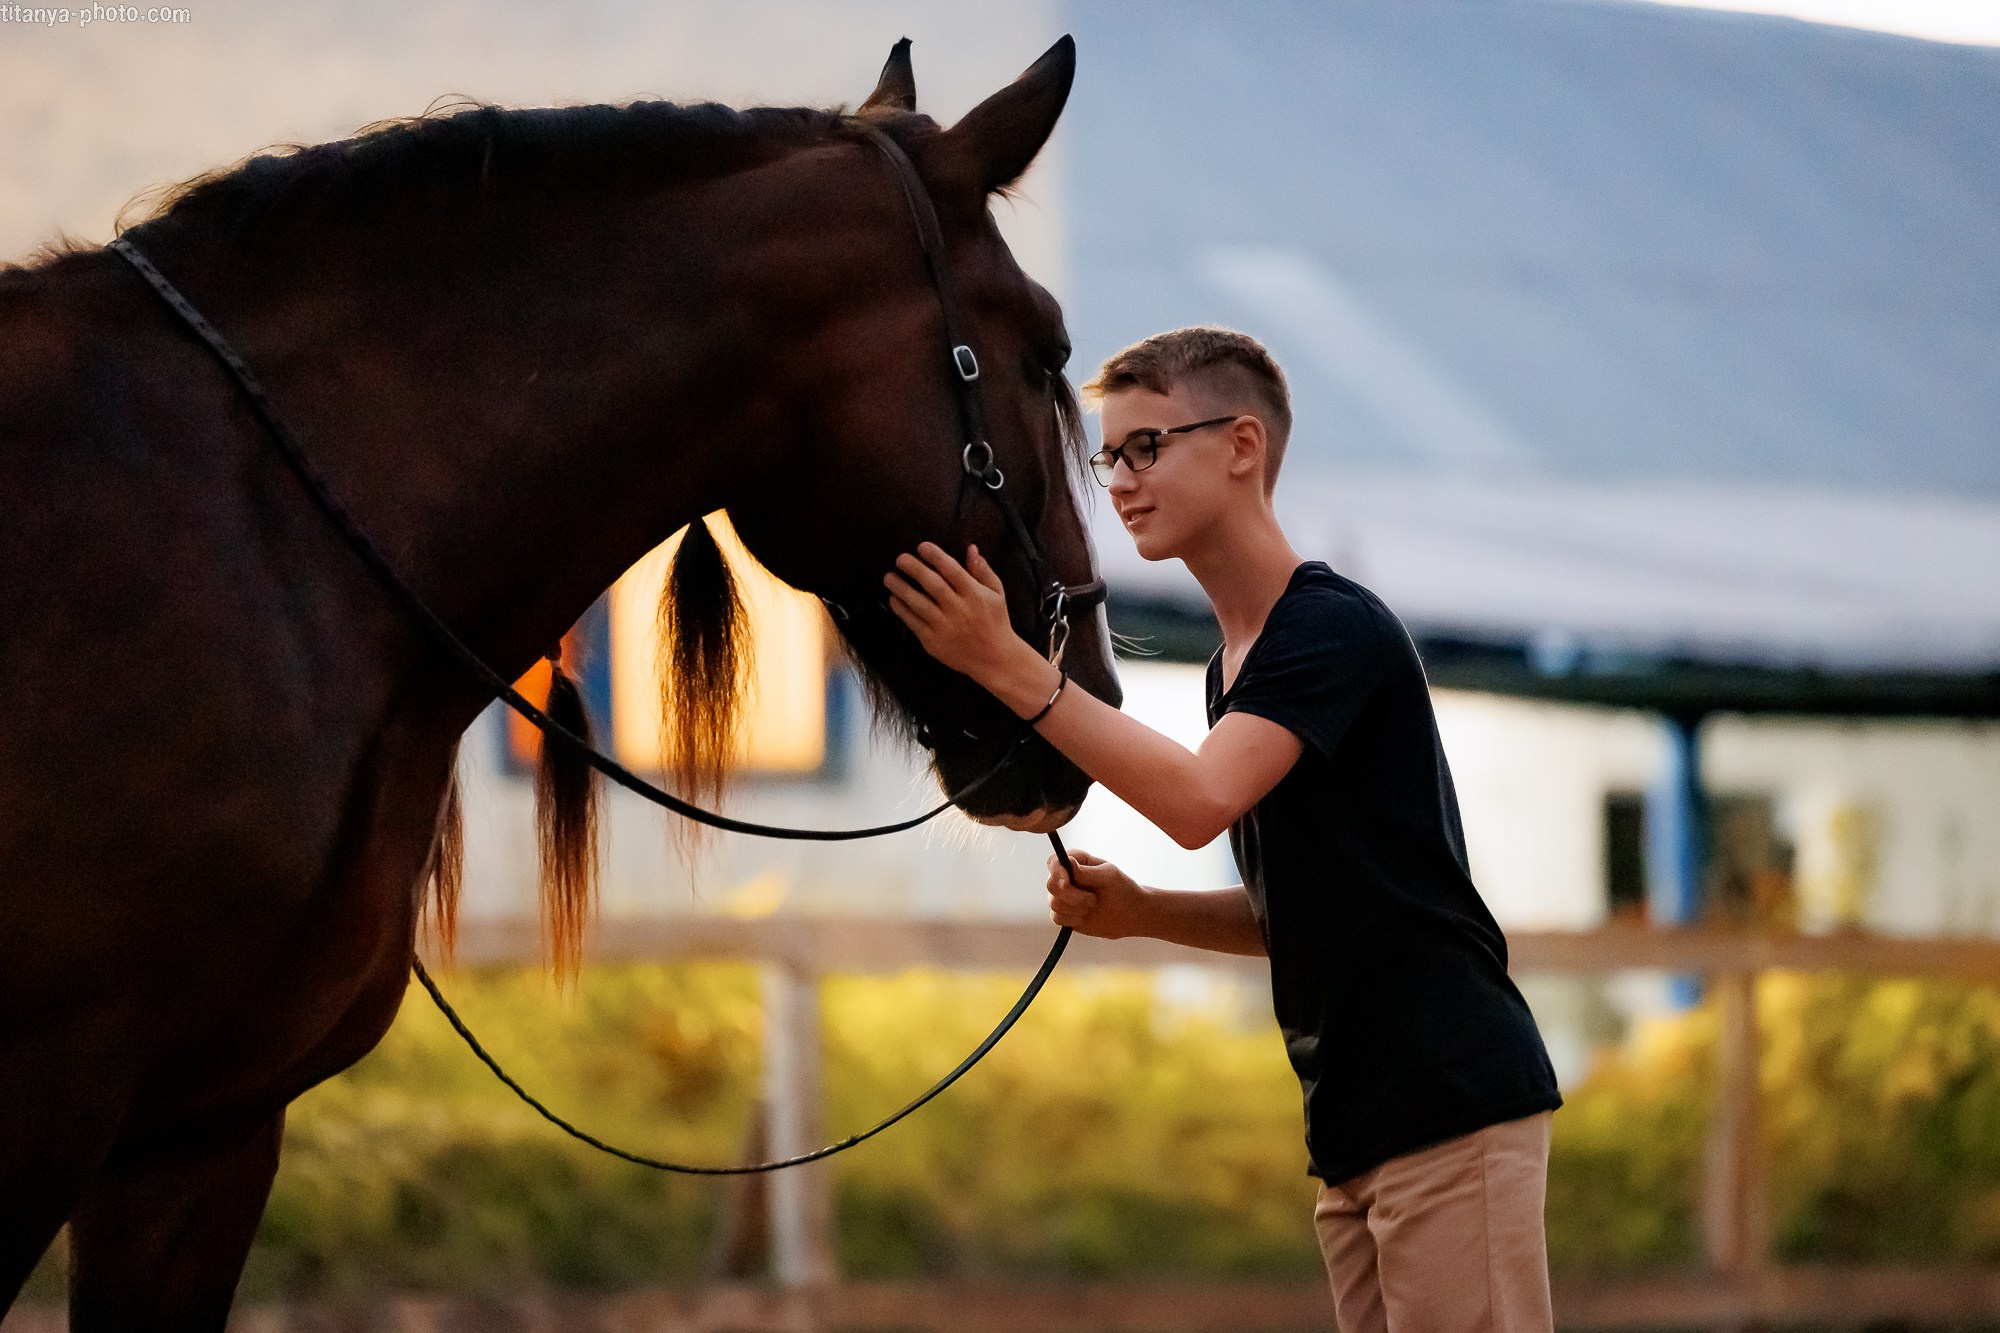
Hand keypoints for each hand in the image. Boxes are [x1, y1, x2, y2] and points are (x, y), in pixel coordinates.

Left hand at [884, 542, 1038, 692]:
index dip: (936, 556)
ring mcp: (945, 627)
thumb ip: (982, 570)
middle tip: (900, 558)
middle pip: (933, 585)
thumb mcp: (996, 593)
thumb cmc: (995, 621)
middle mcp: (959, 610)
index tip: (922, 546)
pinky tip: (893, 599)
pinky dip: (902, 610)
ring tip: (889, 577)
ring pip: (919, 604)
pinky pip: (913, 623)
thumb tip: (970, 548)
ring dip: (901, 589)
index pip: (953, 570)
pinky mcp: (933, 642)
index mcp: (975, 595)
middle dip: (915, 569)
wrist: (994, 659)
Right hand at [1046, 849, 1147, 939]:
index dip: (1056, 872)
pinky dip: (1074, 919)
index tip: (1067, 882)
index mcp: (1075, 861)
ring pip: (1053, 903)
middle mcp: (1064, 877)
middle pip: (1051, 885)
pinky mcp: (1063, 914)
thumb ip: (1087, 871)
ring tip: (1093, 906)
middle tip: (1092, 900)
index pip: (1053, 862)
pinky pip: (1057, 917)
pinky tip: (1086, 916)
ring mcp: (1062, 896)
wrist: (1129, 914)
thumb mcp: (1109, 876)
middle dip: (1071, 895)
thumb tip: (1067, 862)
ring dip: (1076, 908)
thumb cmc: (1121, 889)